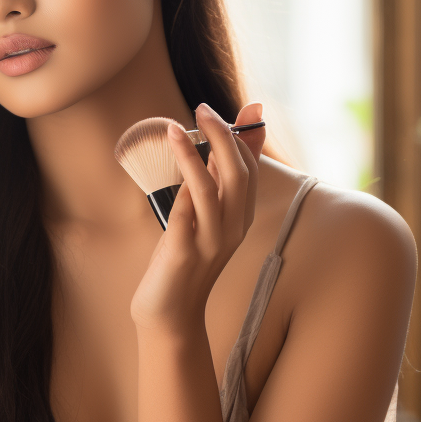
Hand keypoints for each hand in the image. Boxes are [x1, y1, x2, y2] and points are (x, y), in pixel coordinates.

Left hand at [130, 102, 264, 336]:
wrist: (170, 313)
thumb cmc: (184, 259)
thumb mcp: (203, 216)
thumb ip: (215, 179)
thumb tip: (227, 138)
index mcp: (240, 218)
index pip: (250, 170)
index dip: (240, 137)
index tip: (225, 110)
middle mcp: (232, 229)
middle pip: (238, 175)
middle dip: (222, 137)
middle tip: (202, 108)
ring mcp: (210, 244)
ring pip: (211, 192)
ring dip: (193, 157)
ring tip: (174, 128)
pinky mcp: (183, 255)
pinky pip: (185, 217)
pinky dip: (181, 192)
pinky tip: (170, 168)